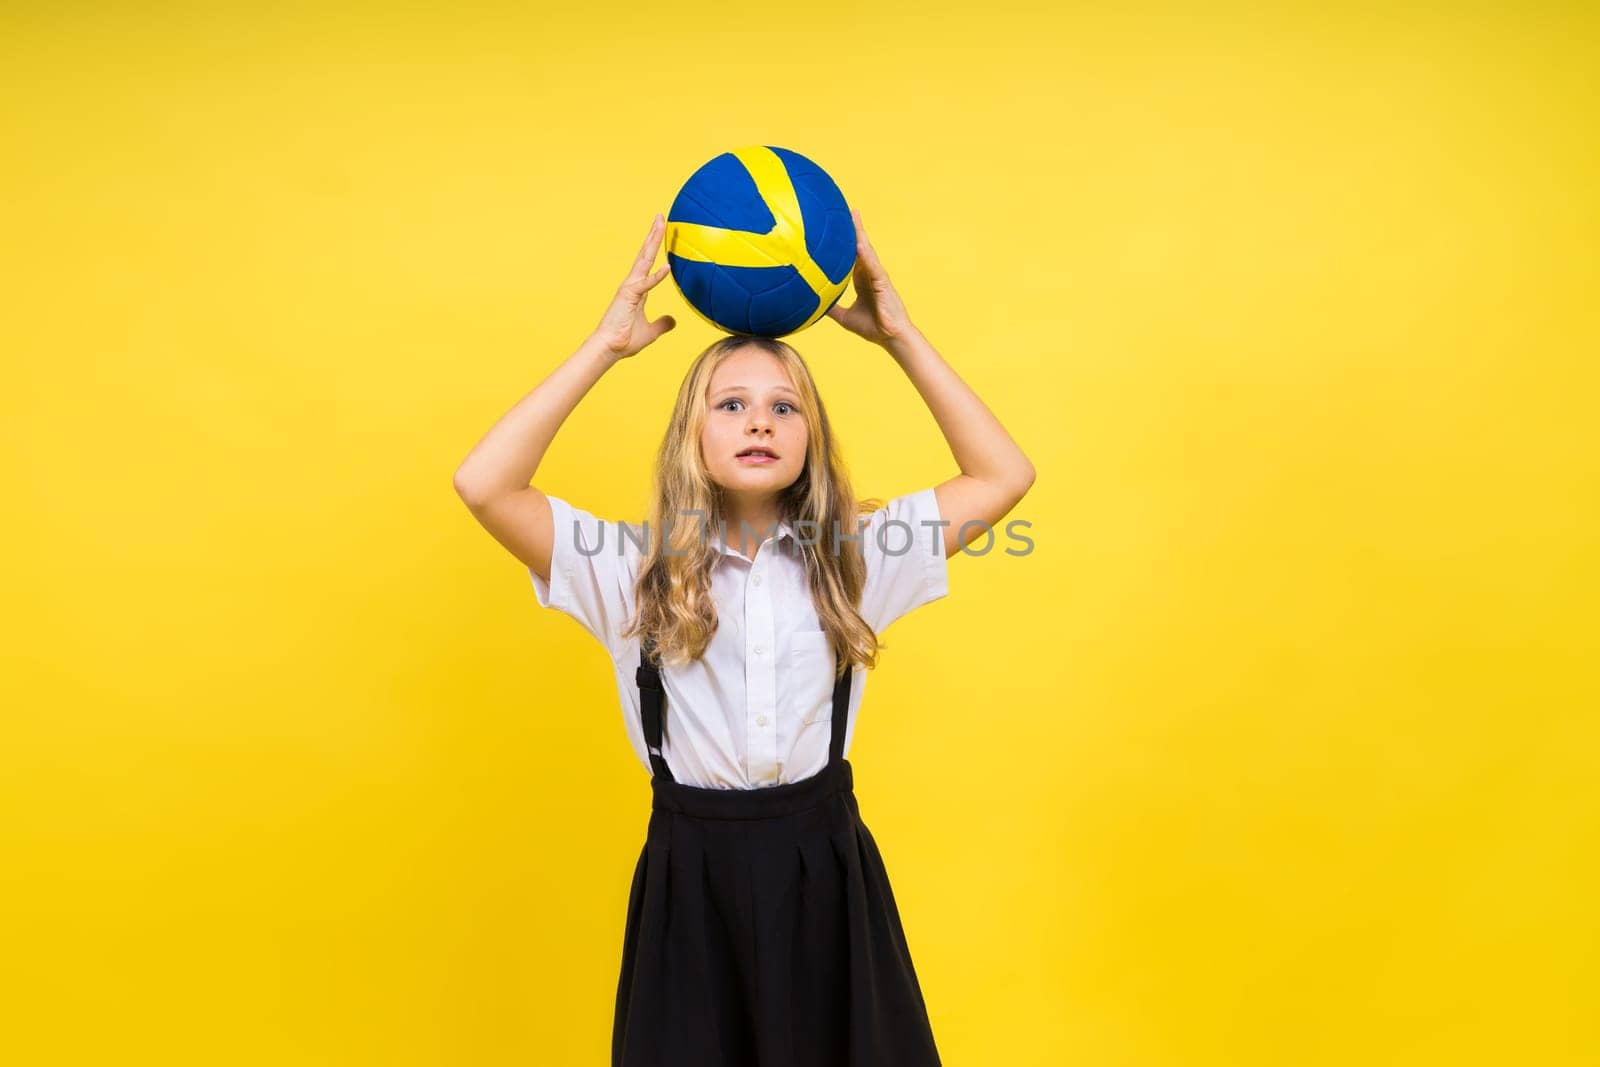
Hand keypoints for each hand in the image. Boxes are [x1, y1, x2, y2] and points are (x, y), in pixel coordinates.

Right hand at [591, 214, 676, 359]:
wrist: (609, 349)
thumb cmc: (625, 340)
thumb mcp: (651, 331)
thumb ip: (662, 324)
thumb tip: (673, 321)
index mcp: (637, 289)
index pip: (648, 263)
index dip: (655, 247)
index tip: (661, 231)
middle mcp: (632, 284)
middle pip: (645, 254)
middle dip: (653, 235)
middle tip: (661, 216)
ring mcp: (630, 288)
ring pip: (644, 260)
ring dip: (652, 242)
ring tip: (660, 224)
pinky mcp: (629, 297)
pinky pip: (645, 285)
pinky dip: (657, 277)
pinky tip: (667, 267)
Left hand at [826, 209, 914, 345]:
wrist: (890, 337)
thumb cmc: (872, 328)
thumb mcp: (845, 318)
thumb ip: (832, 309)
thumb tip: (814, 306)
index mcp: (862, 280)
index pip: (853, 256)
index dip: (847, 241)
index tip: (839, 226)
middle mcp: (870, 274)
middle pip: (861, 247)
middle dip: (855, 229)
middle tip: (848, 210)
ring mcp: (877, 276)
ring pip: (867, 251)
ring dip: (860, 234)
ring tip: (854, 217)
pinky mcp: (883, 282)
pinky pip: (873, 266)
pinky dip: (866, 255)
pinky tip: (859, 244)